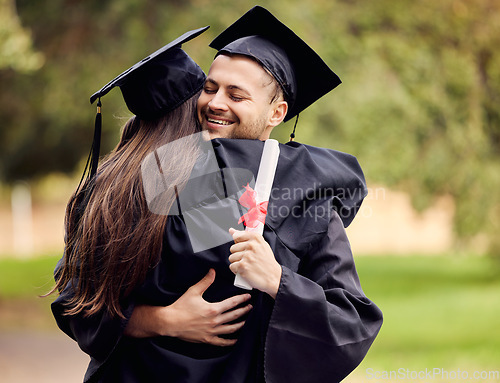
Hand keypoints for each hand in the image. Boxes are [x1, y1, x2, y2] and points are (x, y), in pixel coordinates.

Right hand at [124, 269, 251, 345]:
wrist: (170, 322)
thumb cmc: (181, 307)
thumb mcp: (193, 291)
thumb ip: (205, 281)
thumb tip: (212, 271)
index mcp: (213, 309)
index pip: (232, 303)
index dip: (241, 300)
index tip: (248, 297)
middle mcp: (215, 321)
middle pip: (234, 316)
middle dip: (244, 311)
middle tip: (250, 307)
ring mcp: (212, 331)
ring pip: (231, 329)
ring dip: (240, 324)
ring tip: (245, 320)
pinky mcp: (207, 339)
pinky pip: (222, 342)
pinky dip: (230, 341)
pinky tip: (235, 339)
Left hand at [228, 228, 281, 297]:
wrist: (274, 277)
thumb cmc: (267, 262)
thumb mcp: (261, 245)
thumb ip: (246, 236)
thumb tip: (231, 230)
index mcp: (256, 238)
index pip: (237, 236)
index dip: (239, 243)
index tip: (244, 248)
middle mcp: (251, 245)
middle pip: (233, 248)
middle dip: (238, 255)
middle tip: (247, 259)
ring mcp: (247, 256)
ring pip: (231, 257)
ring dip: (236, 263)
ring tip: (246, 265)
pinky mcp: (243, 266)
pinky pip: (232, 266)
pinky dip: (236, 270)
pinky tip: (243, 270)